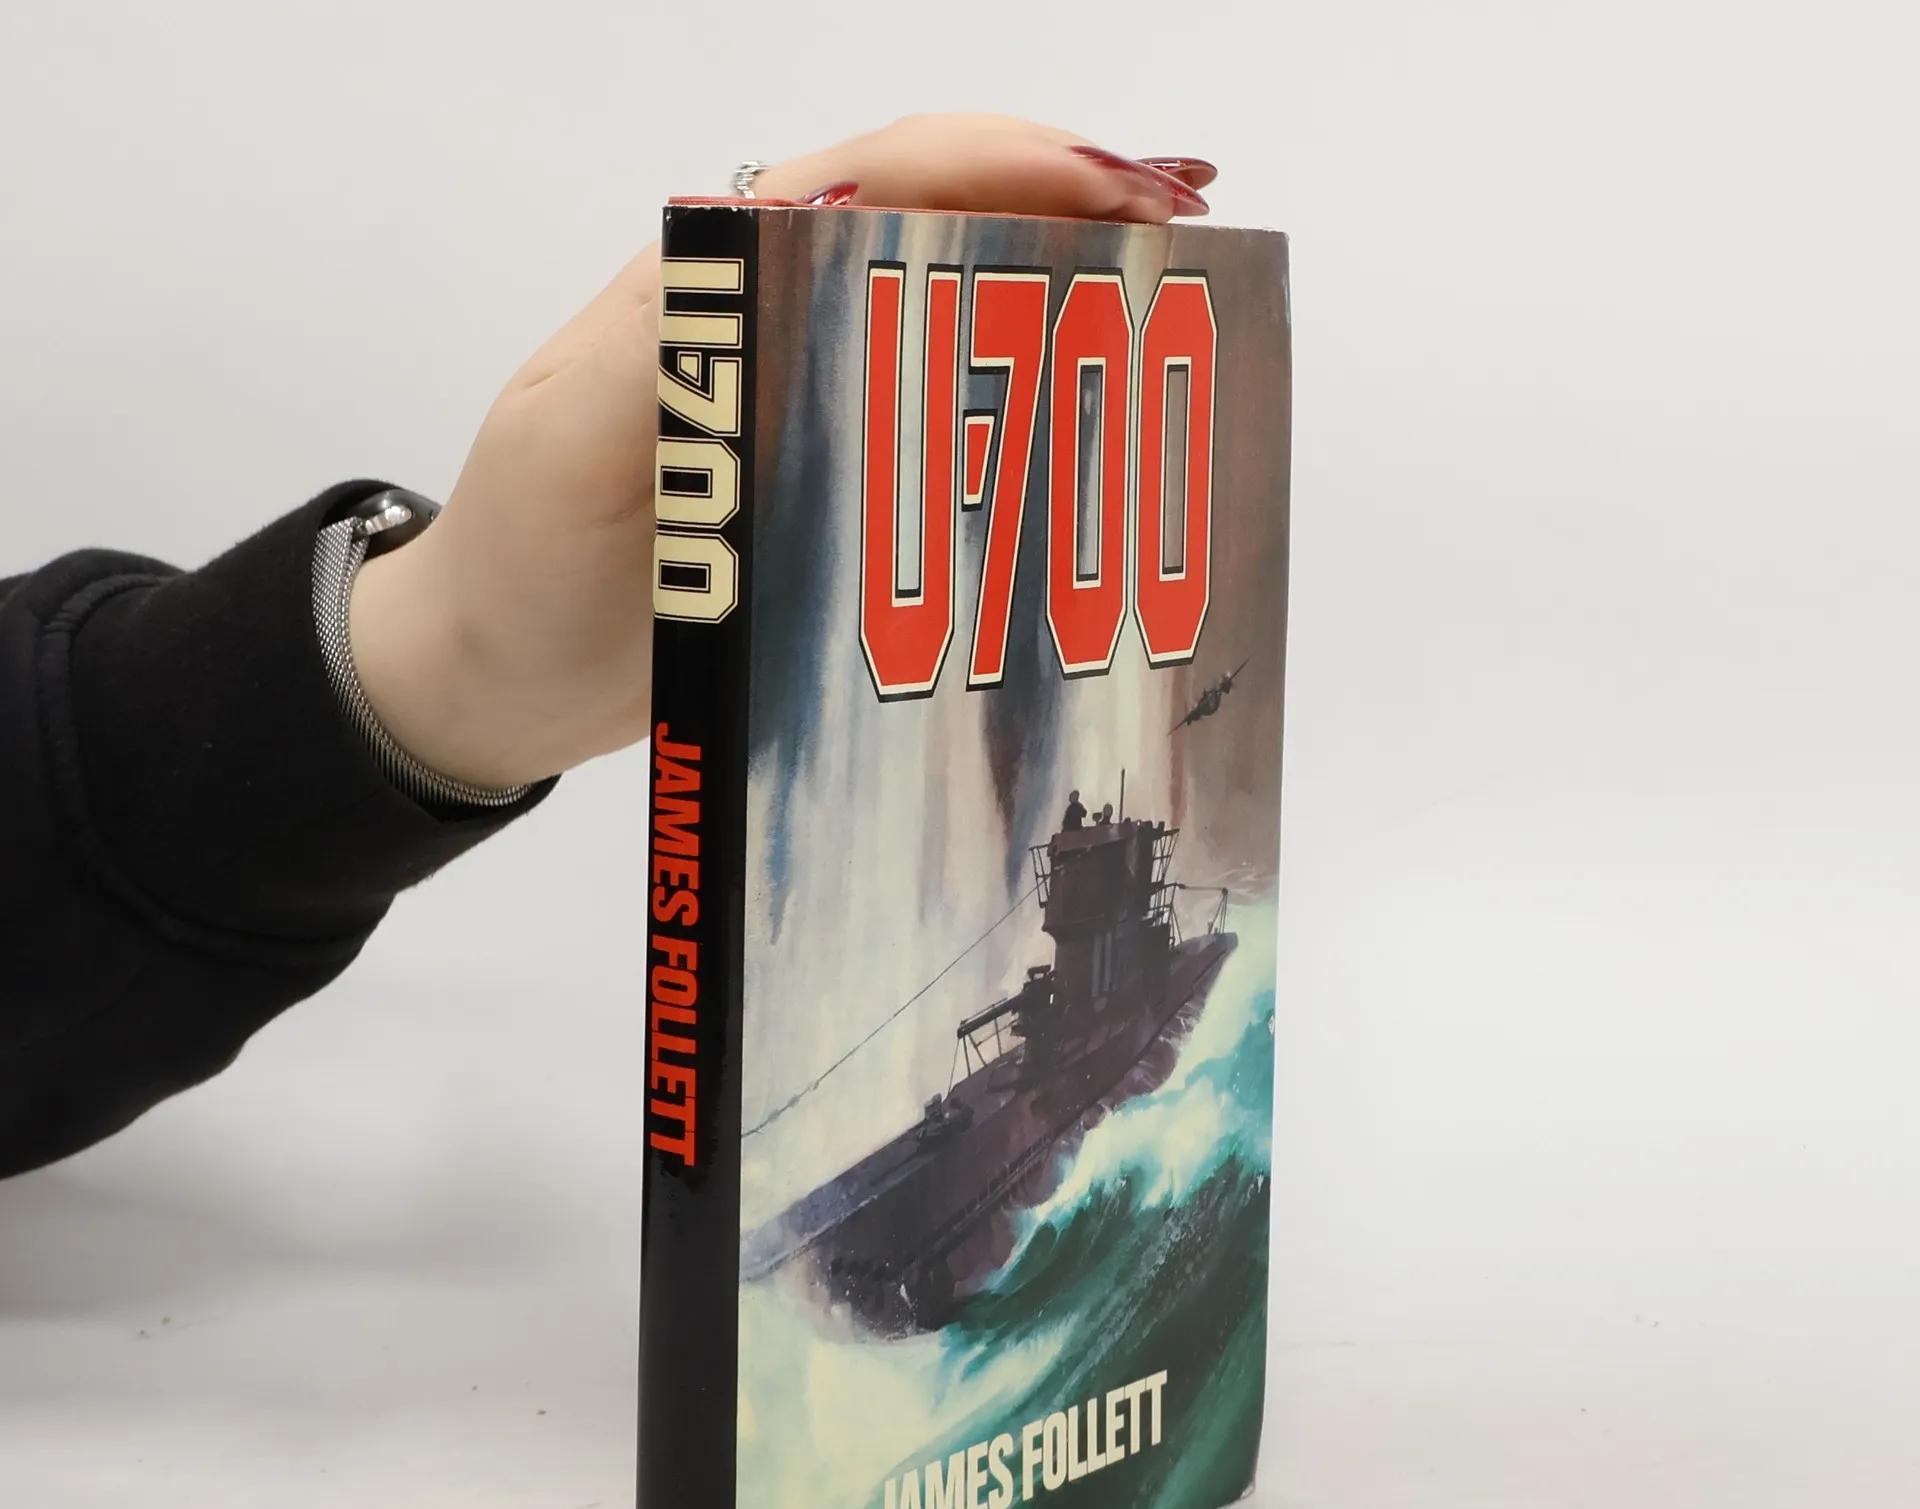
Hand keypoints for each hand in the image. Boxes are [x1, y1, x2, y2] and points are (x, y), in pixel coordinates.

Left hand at [346, 116, 1216, 792]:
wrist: (504, 677)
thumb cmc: (525, 561)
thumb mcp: (576, 445)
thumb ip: (678, 350)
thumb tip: (798, 257)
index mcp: (721, 281)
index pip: (887, 177)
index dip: (1014, 168)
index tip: (1125, 199)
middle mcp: (782, 325)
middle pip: (951, 236)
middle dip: (1077, 228)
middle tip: (1193, 264)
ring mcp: (815, 408)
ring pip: (963, 331)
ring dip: (1068, 319)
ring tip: (1176, 339)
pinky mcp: (834, 491)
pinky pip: (949, 437)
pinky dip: (1028, 427)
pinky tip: (1093, 449)